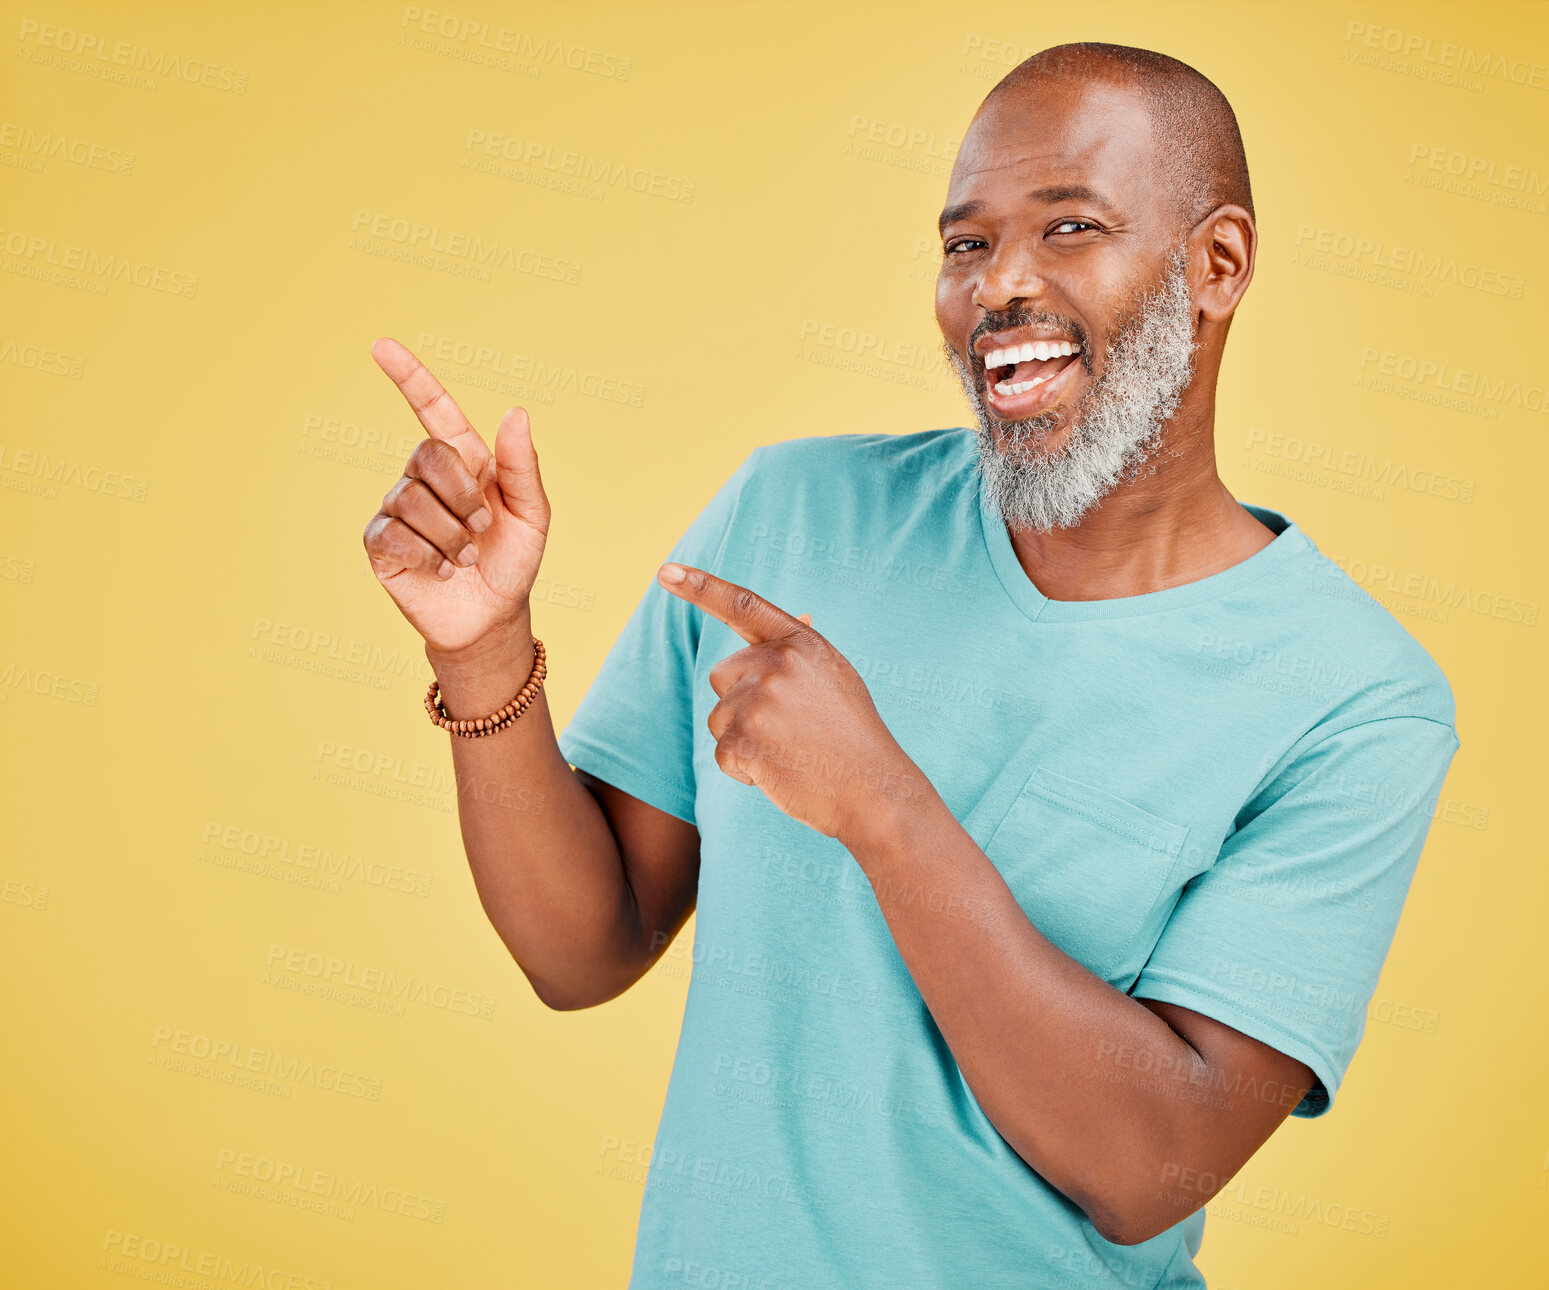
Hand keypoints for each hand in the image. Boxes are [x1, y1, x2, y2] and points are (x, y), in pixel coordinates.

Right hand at [362, 338, 549, 656]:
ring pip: (413, 498)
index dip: (409, 377)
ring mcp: (398, 508)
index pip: (432, 409)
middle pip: (429, 455)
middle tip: (483, 529)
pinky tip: (442, 570)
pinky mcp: (381, 542)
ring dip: (452, 536)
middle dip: (464, 496)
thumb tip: (516, 411)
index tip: (382, 346)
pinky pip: (396, 534)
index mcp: (464, 461)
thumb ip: (523, 465)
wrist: (492, 616)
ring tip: (465, 557)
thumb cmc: (512, 561)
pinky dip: (429, 556)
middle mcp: (425, 477)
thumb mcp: (532, 515)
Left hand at [655, 562, 924, 846]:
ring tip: (790, 752)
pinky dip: (744, 769)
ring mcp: (759, 700)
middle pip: (722, 675)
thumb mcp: (836, 678)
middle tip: (787, 729)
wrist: (874, 791)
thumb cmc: (854, 738)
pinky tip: (781, 773)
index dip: (700, 586)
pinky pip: (722, 752)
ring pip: (718, 717)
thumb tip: (801, 612)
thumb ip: (804, 651)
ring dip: (743, 740)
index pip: (742, 605)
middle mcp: (777, 663)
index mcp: (800, 643)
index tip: (666, 572)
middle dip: (741, 702)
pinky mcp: (743, 738)